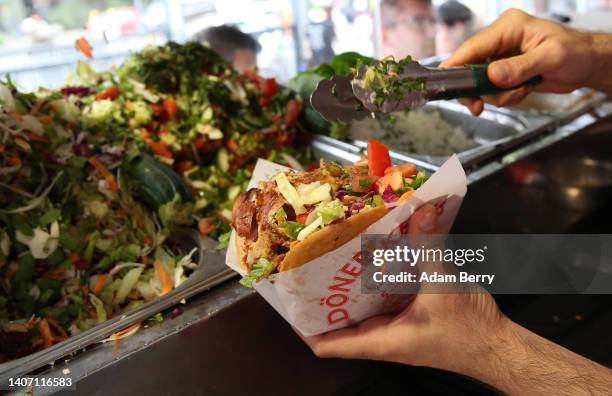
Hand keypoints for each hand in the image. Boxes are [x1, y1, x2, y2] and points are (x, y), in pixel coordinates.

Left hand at [301, 203, 507, 375]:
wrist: (500, 345)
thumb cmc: (471, 332)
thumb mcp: (444, 283)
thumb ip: (428, 244)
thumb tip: (420, 209)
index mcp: (382, 341)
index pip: (327, 345)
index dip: (304, 326)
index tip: (290, 303)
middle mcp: (384, 337)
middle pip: (339, 321)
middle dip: (324, 296)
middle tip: (312, 267)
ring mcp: (396, 327)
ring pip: (362, 307)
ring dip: (350, 284)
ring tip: (337, 255)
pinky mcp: (410, 316)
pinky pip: (384, 297)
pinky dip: (377, 278)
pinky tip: (376, 253)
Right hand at [440, 9, 611, 114]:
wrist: (587, 65)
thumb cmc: (575, 52)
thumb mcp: (550, 57)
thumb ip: (520, 67)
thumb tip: (493, 75)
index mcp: (508, 27)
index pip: (473, 46)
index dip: (456, 65)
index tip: (445, 83)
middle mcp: (500, 41)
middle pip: (469, 66)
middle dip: (476, 89)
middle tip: (477, 106)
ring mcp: (501, 58)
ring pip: (481, 83)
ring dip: (498, 95)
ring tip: (521, 91)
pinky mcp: (505, 73)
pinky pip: (493, 90)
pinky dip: (506, 97)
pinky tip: (524, 91)